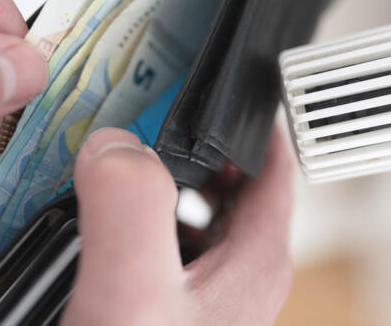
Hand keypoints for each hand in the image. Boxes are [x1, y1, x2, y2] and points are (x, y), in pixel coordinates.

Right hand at [61, 127, 293, 325]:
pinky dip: (152, 224)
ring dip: (174, 183)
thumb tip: (117, 145)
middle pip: (237, 185)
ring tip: (134, 161)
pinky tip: (116, 229)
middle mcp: (242, 276)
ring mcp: (214, 295)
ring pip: (205, 215)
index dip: (253, 121)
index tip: (225, 88)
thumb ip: (129, 207)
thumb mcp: (131, 290)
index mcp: (255, 260)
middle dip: (202, 147)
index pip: (274, 165)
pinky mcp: (183, 311)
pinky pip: (175, 248)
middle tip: (163, 114)